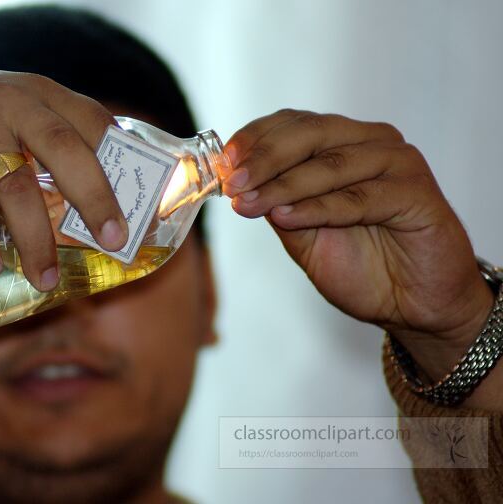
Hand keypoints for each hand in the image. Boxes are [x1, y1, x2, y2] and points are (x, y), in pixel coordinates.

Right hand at [0, 61, 127, 290]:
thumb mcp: (2, 115)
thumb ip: (37, 148)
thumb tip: (83, 212)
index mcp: (38, 94)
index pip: (95, 124)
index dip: (123, 166)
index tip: (141, 208)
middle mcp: (11, 100)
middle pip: (67, 150)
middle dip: (96, 199)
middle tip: (115, 241)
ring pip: (16, 184)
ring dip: (35, 238)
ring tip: (44, 280)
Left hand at [223, 109, 492, 381]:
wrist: (412, 304)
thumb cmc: (360, 265)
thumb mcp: (302, 234)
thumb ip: (276, 204)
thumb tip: (236, 183)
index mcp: (342, 142)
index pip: (291, 124)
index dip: (254, 140)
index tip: (223, 162)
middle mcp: (371, 143)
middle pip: (310, 135)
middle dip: (264, 159)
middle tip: (232, 182)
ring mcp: (397, 163)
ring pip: (331, 165)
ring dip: (284, 185)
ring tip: (249, 204)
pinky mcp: (417, 192)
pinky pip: (359, 197)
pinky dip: (318, 207)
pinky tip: (287, 217)